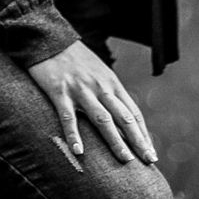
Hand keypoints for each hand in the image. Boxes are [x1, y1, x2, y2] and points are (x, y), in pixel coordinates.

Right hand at [26, 40, 156, 163]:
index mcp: (111, 83)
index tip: (150, 152)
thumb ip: (108, 91)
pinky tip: (79, 151)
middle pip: (123, 117)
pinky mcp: (59, 91)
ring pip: (102, 119)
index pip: (132, 112)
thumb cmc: (73, 58)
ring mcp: (80, 89)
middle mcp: (100, 87)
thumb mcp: (97, 71)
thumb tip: (119, 116)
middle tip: (148, 160)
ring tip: (124, 159)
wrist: (48, 38)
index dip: (143, 133)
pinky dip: (74, 135)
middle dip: (137, 140)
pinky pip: (69, 117)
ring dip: (115, 140)